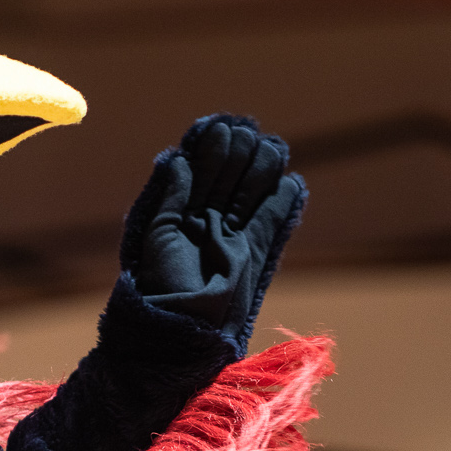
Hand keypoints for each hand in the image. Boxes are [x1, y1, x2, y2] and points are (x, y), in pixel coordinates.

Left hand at [121, 113, 305, 351]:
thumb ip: (172, 196)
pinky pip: (272, 224)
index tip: (220, 127)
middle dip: (239, 155)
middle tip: (246, 135)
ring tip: (270, 147)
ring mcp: (233, 235)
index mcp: (183, 213)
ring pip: (252, 195)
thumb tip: (178, 160)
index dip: (212, 150)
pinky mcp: (253, 254)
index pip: (202, 173)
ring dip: (261, 170)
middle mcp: (210, 220)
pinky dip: (282, 204)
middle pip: (230, 178)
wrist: (180, 323)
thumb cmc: (161, 282)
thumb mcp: (160, 233)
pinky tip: (290, 184)